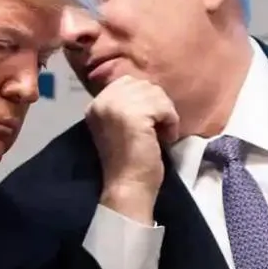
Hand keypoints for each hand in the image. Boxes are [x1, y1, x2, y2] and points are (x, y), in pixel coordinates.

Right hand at [85, 75, 179, 224]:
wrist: (127, 187)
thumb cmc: (127, 161)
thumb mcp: (120, 125)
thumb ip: (127, 105)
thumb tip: (150, 90)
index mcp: (96, 104)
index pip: (127, 81)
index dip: (144, 97)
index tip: (149, 120)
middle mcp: (102, 101)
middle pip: (143, 85)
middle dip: (157, 104)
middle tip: (158, 128)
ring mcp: (116, 107)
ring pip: (155, 93)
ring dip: (166, 113)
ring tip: (162, 134)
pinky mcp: (133, 116)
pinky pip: (163, 107)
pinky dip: (171, 121)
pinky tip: (166, 138)